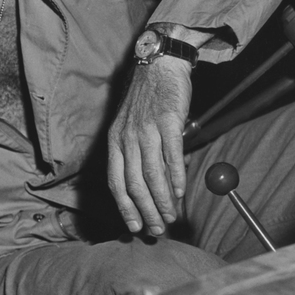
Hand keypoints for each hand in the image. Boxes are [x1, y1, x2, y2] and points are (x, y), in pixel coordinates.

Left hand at [107, 55, 193, 235]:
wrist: (158, 65)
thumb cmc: (146, 100)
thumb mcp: (130, 128)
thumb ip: (134, 155)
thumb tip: (148, 186)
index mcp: (114, 142)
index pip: (116, 182)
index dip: (125, 207)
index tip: (134, 226)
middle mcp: (127, 139)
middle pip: (134, 184)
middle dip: (145, 211)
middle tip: (157, 230)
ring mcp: (146, 130)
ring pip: (152, 175)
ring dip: (161, 201)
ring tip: (170, 217)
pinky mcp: (168, 122)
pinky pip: (171, 156)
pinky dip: (175, 178)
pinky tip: (179, 193)